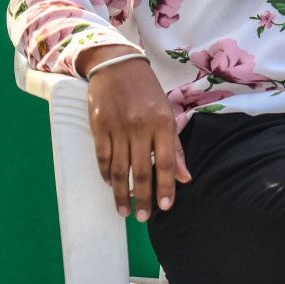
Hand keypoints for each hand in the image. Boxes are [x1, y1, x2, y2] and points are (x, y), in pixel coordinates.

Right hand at [81, 47, 190, 220]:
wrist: (118, 66)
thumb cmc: (148, 91)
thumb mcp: (168, 112)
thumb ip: (175, 147)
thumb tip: (185, 177)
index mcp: (162, 123)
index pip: (166, 162)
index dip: (166, 186)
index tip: (166, 207)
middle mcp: (141, 127)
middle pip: (142, 170)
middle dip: (144, 197)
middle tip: (143, 217)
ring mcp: (118, 128)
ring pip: (120, 169)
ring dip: (122, 193)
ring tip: (125, 211)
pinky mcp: (99, 127)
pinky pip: (103, 158)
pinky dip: (107, 174)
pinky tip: (111, 185)